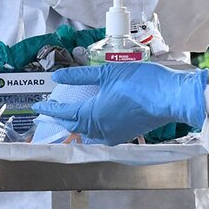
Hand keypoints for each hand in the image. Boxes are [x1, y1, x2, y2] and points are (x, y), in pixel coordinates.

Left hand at [33, 63, 208, 144]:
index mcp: (92, 116)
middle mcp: (101, 130)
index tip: (39, 107)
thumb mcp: (107, 73)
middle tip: (51, 112)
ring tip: (70, 115)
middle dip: (62, 119)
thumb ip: (80, 76)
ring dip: (78, 124)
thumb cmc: (140, 82)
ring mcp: (115, 134)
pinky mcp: (127, 134)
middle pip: (75, 126)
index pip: (64, 114)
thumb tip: (58, 77)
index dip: (50, 110)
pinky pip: (103, 134)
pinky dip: (94, 127)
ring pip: (89, 133)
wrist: (170, 97)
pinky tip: (95, 119)